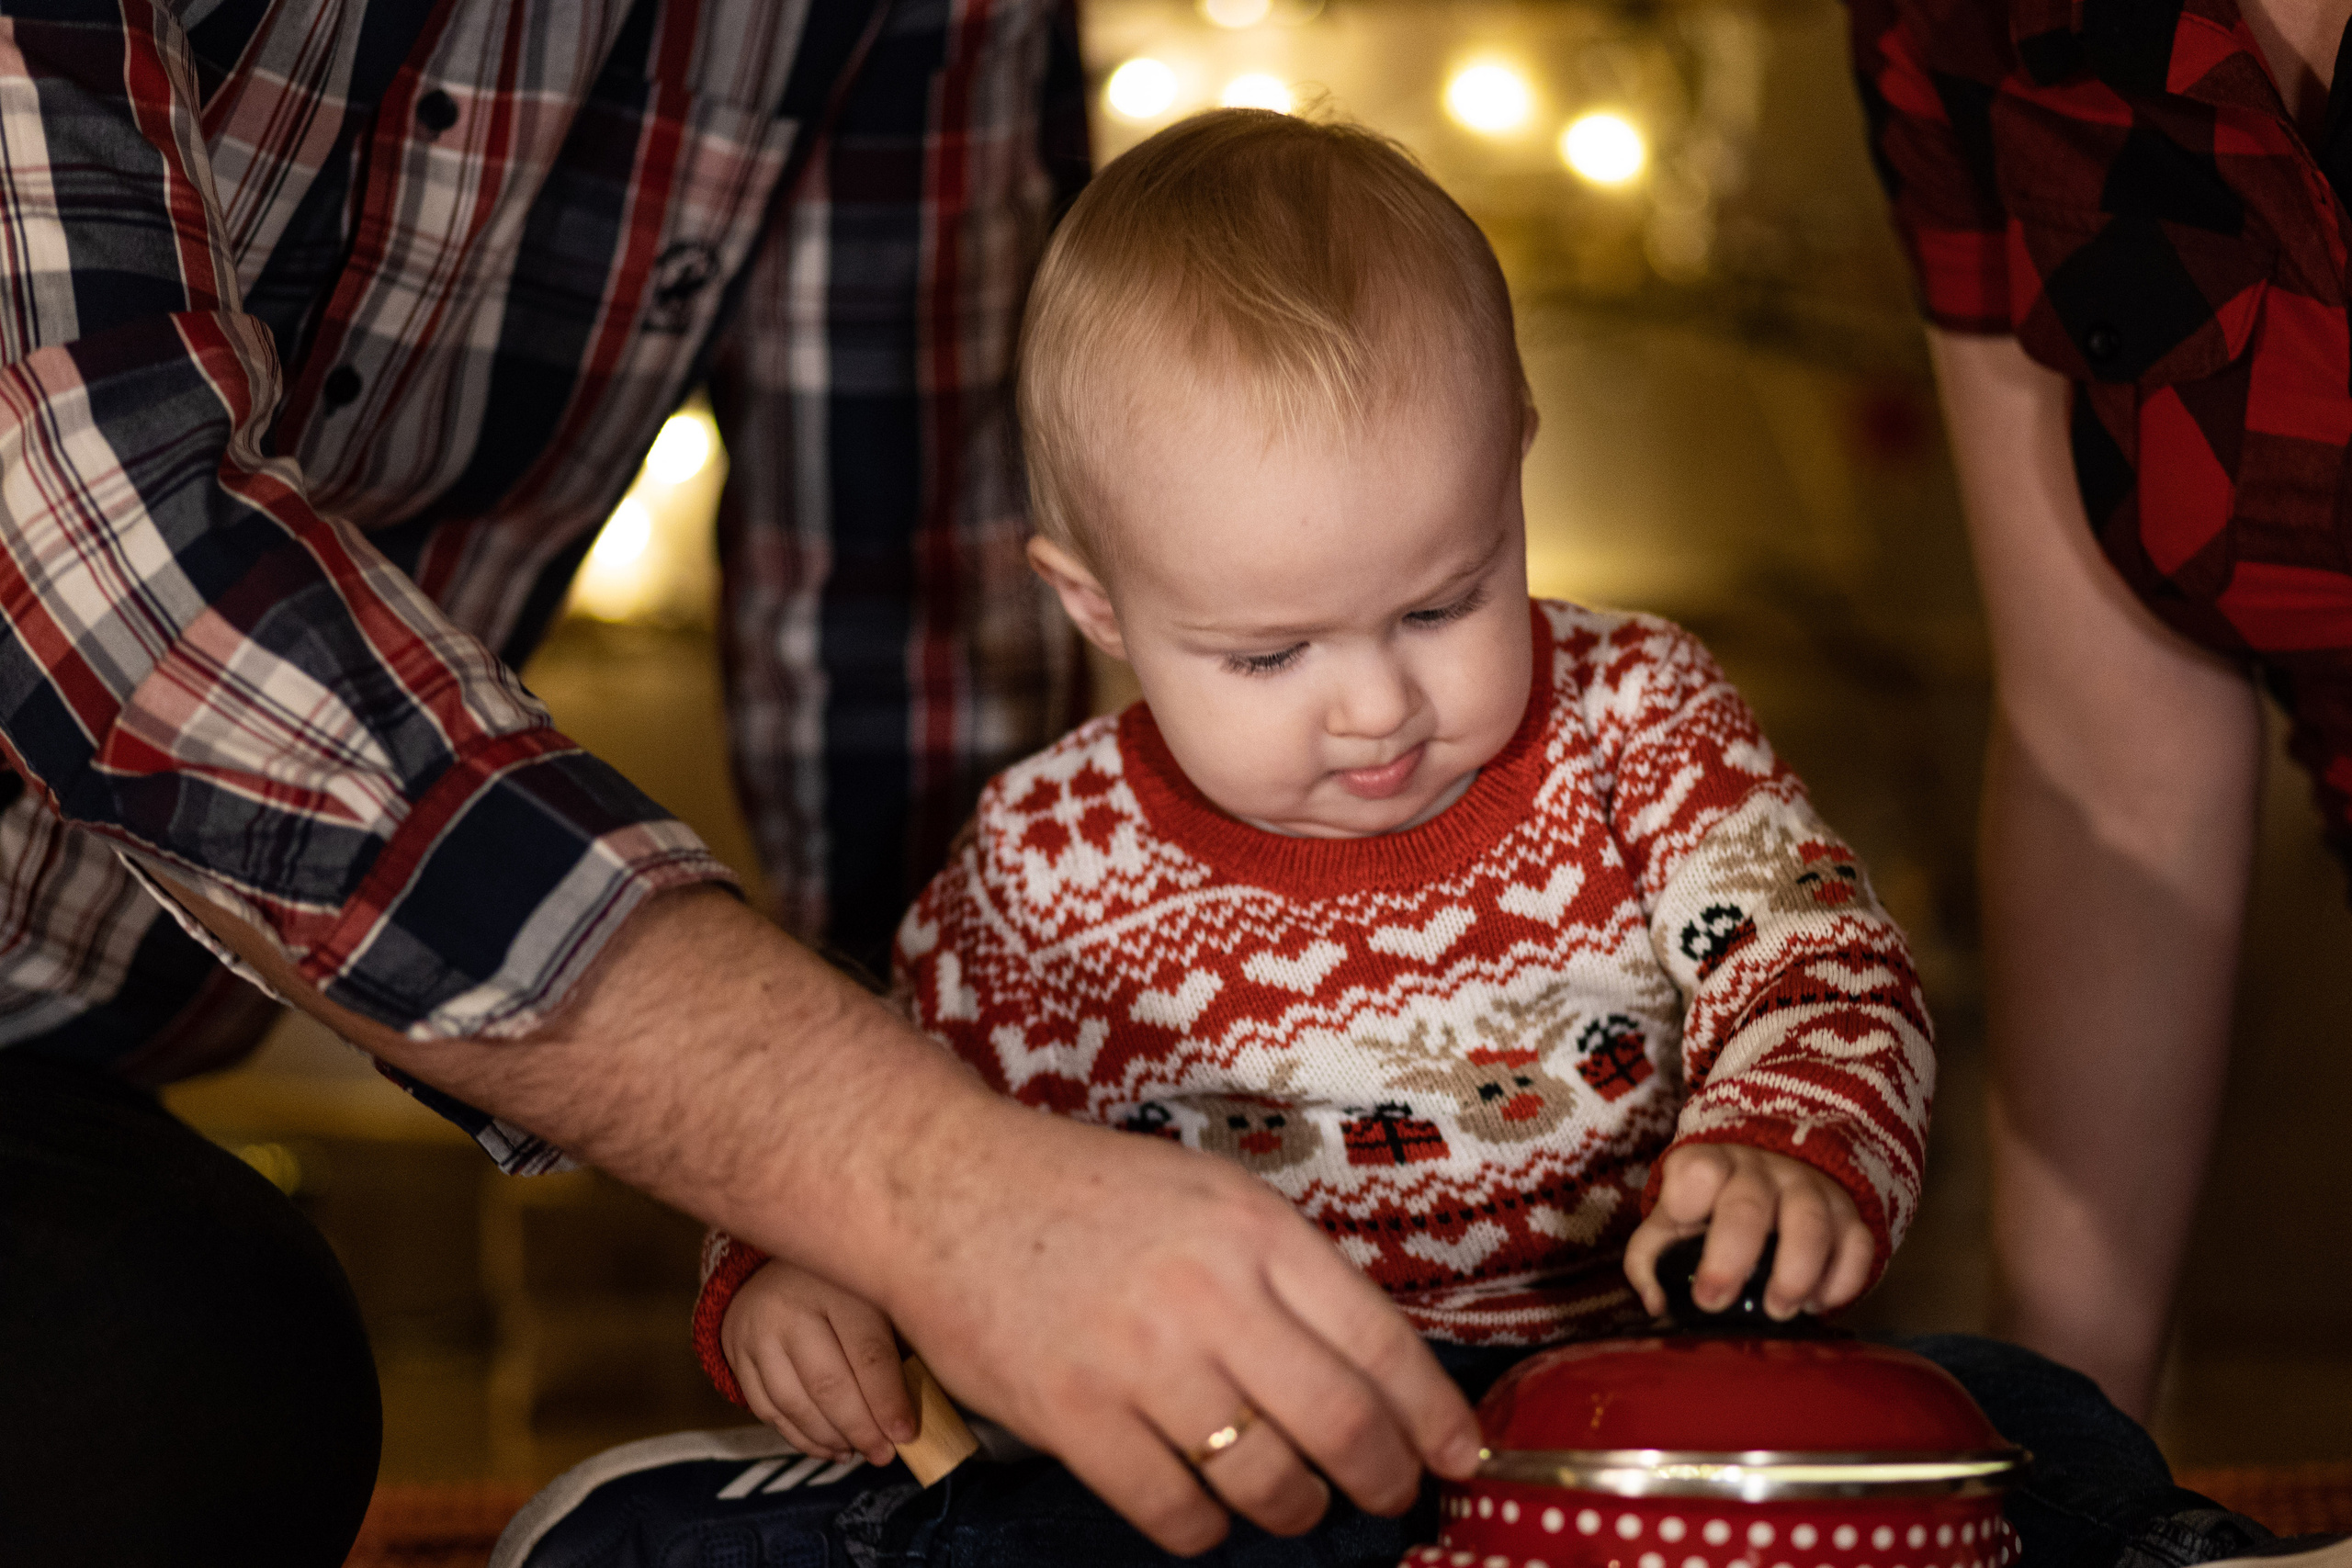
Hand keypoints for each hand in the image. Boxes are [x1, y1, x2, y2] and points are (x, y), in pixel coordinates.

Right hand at [721, 1260, 914, 1464]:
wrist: (774, 1265)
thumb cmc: (845, 1287)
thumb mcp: (875, 1295)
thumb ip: (898, 1341)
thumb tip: (920, 1408)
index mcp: (838, 1286)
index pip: (867, 1354)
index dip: (888, 1400)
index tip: (906, 1434)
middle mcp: (792, 1308)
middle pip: (828, 1384)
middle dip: (860, 1429)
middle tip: (883, 1454)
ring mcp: (759, 1334)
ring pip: (794, 1404)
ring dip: (830, 1438)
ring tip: (856, 1452)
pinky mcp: (738, 1356)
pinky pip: (768, 1410)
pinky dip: (800, 1437)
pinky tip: (828, 1447)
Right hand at [876, 1103, 1483, 1555]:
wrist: (943, 1183)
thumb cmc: (1082, 1192)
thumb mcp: (1206, 1197)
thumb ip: (1283, 1270)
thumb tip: (1368, 1367)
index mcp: (1255, 1229)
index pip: (1380, 1341)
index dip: (1433, 1416)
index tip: (1459, 1457)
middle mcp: (1211, 1293)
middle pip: (1341, 1424)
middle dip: (1383, 1479)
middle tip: (1388, 1496)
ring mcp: (1139, 1358)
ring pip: (1265, 1479)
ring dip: (1293, 1510)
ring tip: (1291, 1504)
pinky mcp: (1072, 1414)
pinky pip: (1173, 1511)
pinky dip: (1204, 1530)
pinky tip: (1205, 1513)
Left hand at [1621, 1144, 1873, 1320]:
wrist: (1777, 1169)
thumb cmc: (1713, 1207)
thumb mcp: (1674, 1220)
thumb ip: (1650, 1258)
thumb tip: (1654, 1302)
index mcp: (1710, 1165)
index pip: (1698, 1169)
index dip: (1689, 1202)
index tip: (1683, 1242)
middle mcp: (1761, 1170)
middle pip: (1749, 1205)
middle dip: (1731, 1258)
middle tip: (1716, 1301)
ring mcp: (1809, 1188)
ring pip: (1810, 1222)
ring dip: (1794, 1274)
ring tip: (1778, 1310)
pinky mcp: (1848, 1213)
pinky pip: (1857, 1243)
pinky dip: (1842, 1281)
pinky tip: (1818, 1303)